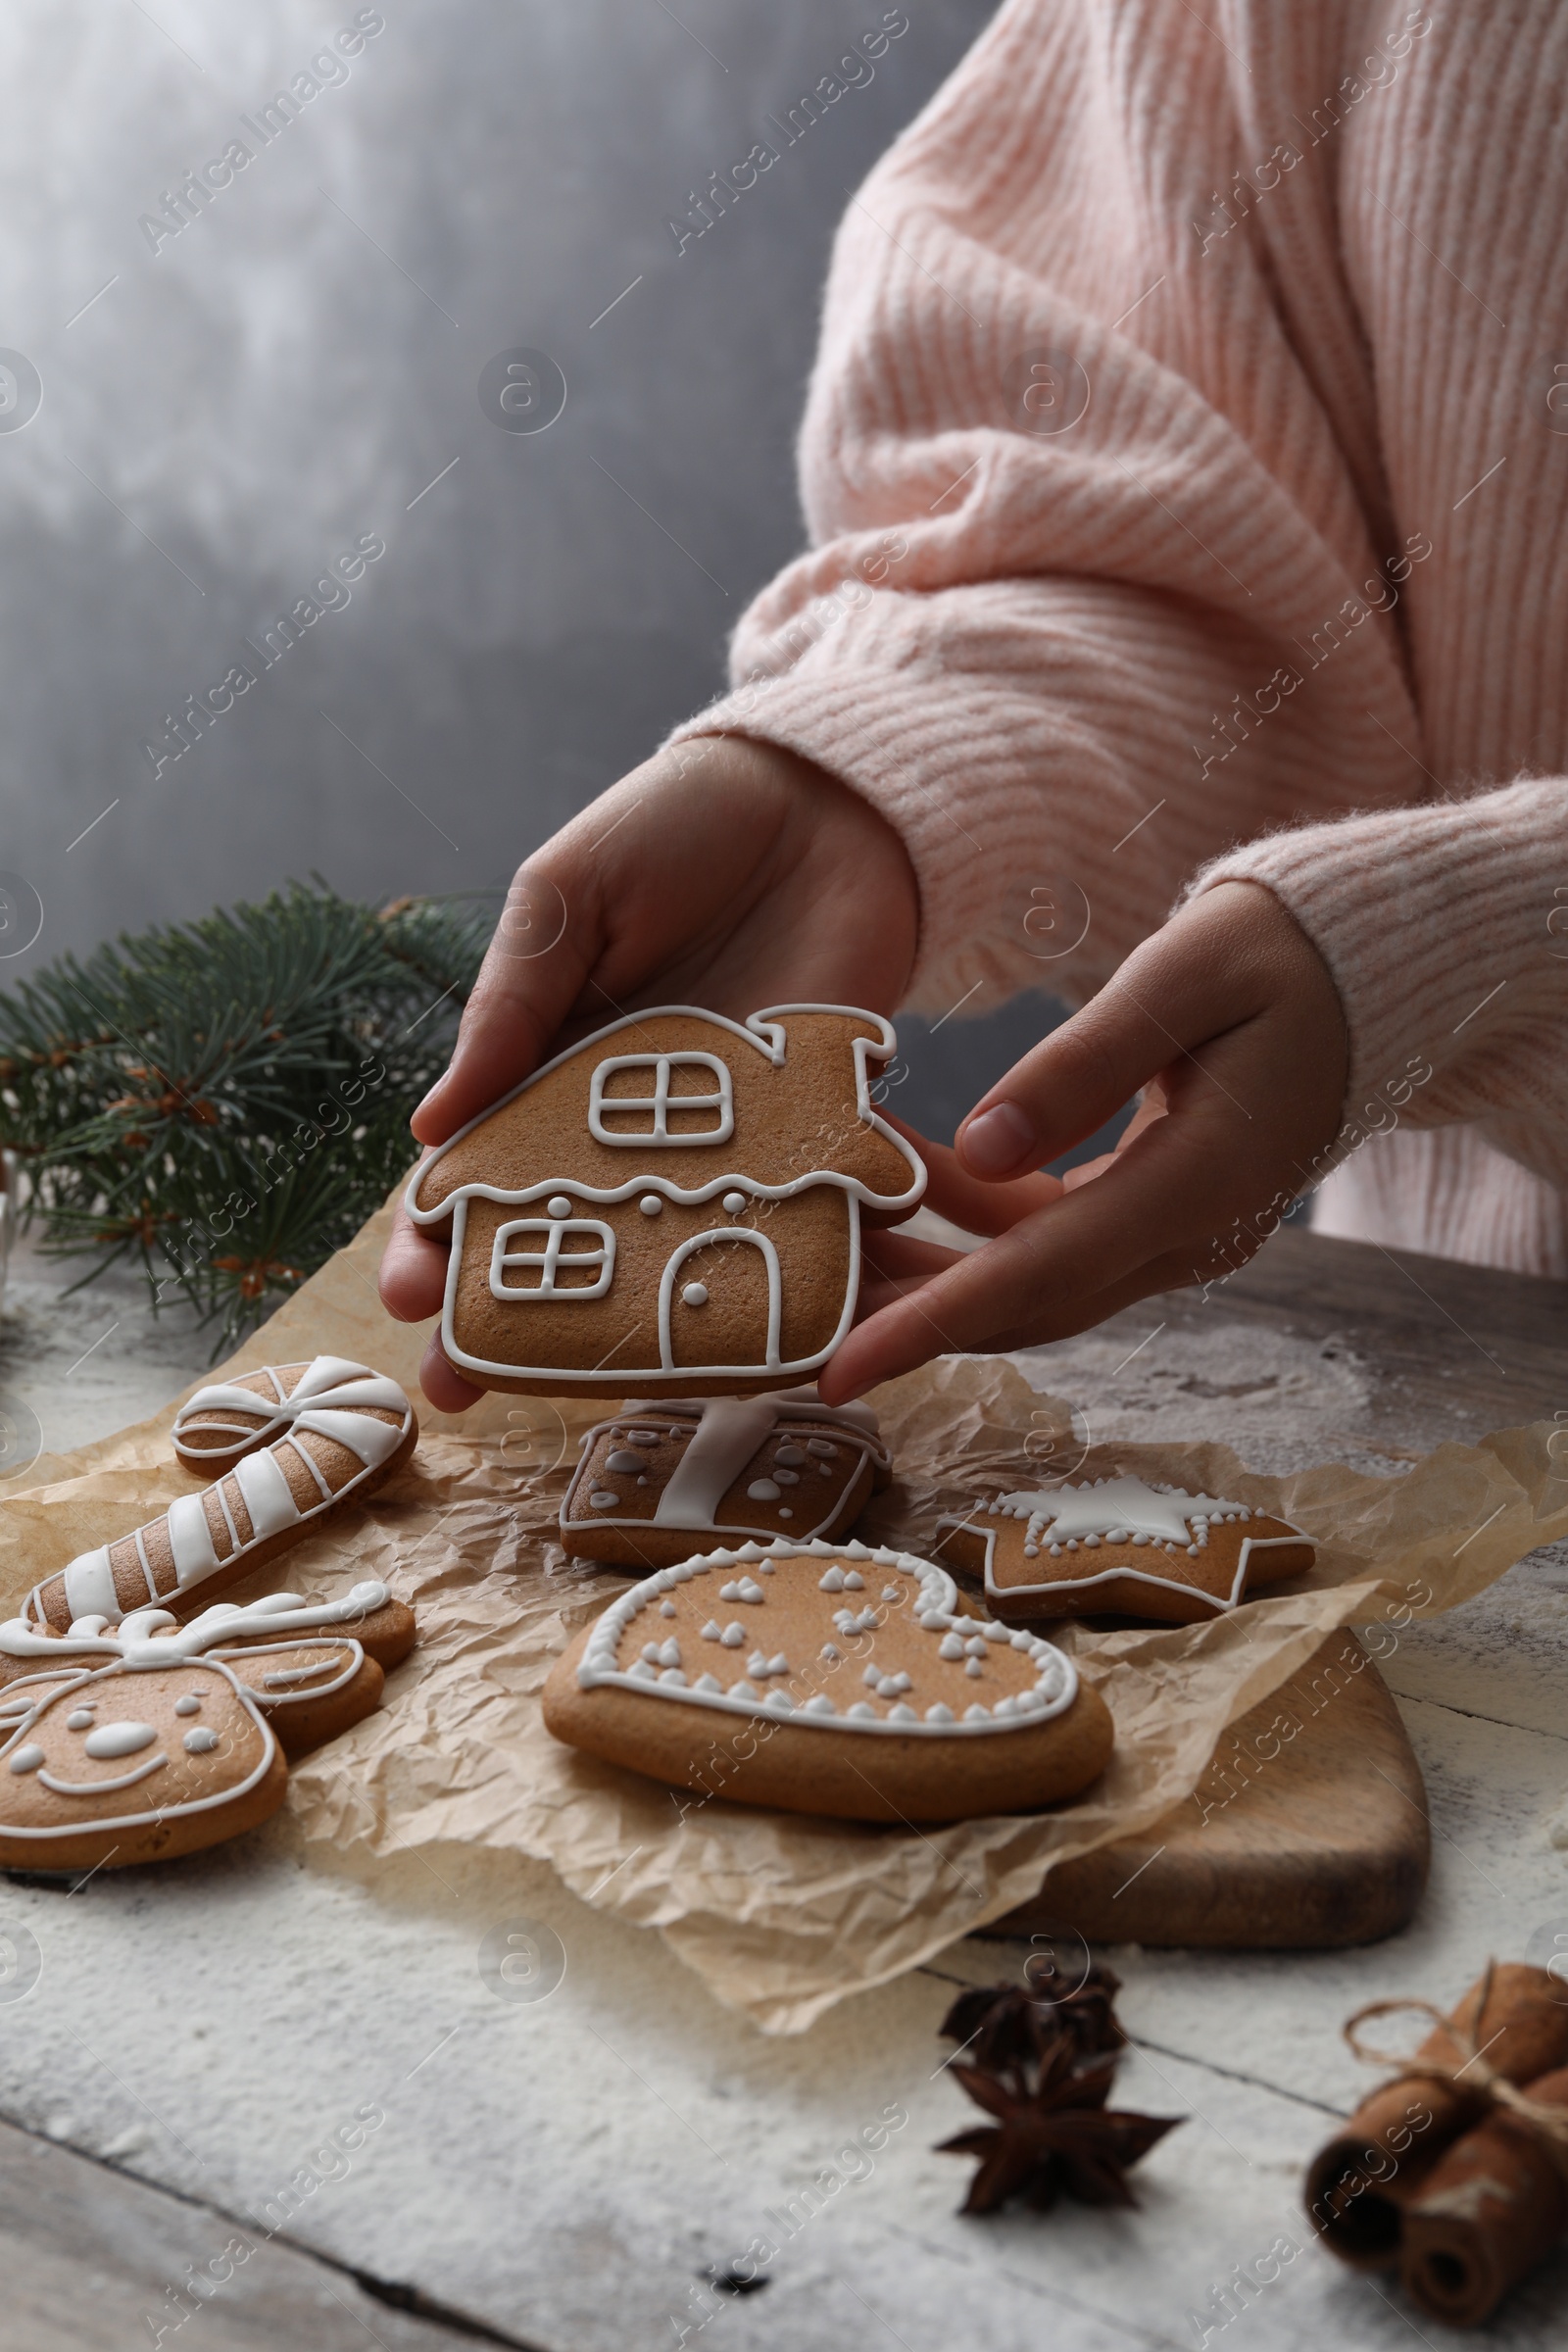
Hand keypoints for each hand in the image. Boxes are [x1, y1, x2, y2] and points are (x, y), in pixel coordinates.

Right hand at [378, 734, 918, 1408]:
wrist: (827, 797)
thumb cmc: (678, 829)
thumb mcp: (568, 898)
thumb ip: (512, 1004)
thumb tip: (431, 1126)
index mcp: (546, 1061)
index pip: (476, 1171)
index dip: (433, 1237)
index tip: (406, 1295)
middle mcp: (623, 1119)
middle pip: (553, 1238)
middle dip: (501, 1315)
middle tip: (459, 1383)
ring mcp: (716, 1136)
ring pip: (656, 1253)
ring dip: (618, 1329)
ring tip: (581, 1393)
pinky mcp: (807, 1133)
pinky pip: (778, 1222)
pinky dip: (760, 1281)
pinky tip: (732, 1346)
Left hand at [820, 880, 1347, 1399]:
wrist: (1377, 970)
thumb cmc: (1289, 952)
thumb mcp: (1185, 978)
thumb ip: (1082, 1066)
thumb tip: (976, 1148)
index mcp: (1196, 1187)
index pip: (1037, 1275)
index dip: (928, 1325)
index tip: (836, 1369)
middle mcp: (1187, 1237)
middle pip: (1021, 1304)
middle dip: (902, 1316)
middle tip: (790, 1315)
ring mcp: (1176, 1233)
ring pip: (1028, 1280)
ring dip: (927, 1268)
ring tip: (823, 1234)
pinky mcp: (1159, 1210)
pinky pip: (1050, 1236)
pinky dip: (971, 1220)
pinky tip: (903, 1171)